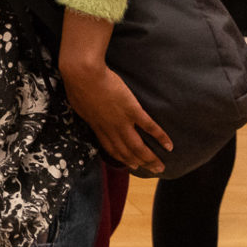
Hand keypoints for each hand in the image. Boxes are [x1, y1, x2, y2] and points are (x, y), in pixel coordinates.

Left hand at [62, 60, 171, 174]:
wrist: (84, 75)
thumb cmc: (77, 84)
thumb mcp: (78, 104)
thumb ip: (87, 112)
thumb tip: (89, 114)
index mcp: (97, 127)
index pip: (111, 148)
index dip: (122, 158)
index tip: (132, 165)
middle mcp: (110, 129)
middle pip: (127, 152)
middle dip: (140, 163)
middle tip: (152, 171)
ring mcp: (122, 121)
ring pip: (138, 146)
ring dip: (150, 158)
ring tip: (161, 167)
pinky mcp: (132, 110)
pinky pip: (149, 127)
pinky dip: (160, 137)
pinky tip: (169, 145)